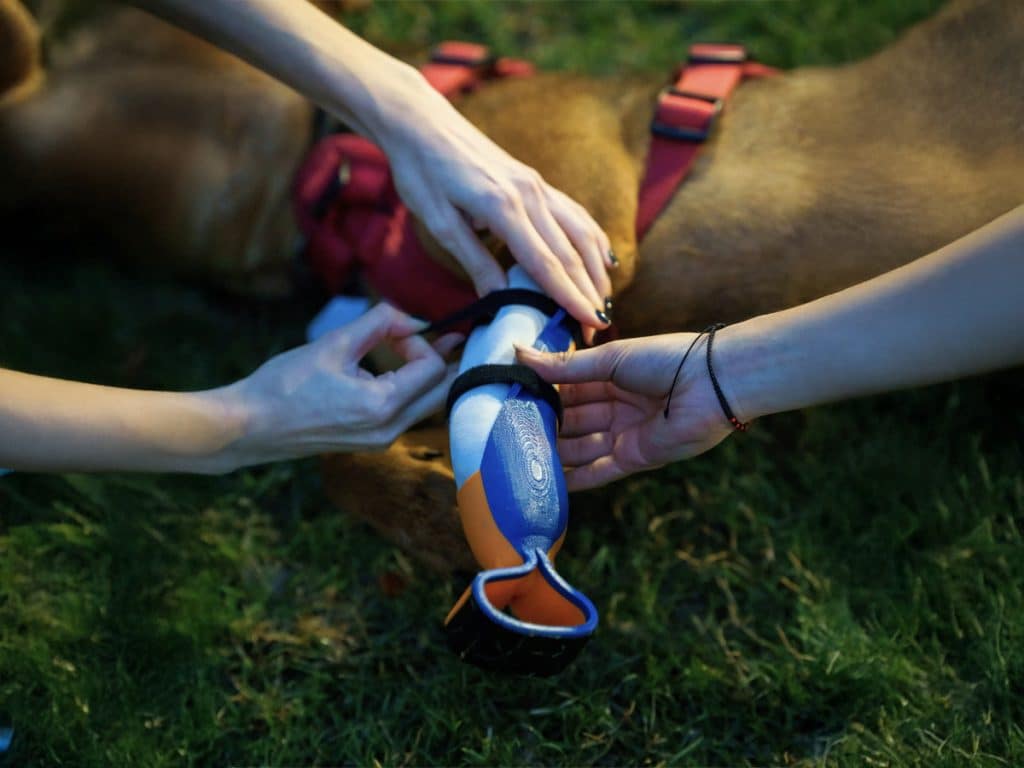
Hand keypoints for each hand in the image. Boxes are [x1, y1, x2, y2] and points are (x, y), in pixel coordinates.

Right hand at [220, 303, 461, 467]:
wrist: (249, 426)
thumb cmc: (284, 385)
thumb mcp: (334, 344)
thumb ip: (379, 324)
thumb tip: (411, 318)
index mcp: (382, 406)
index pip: (432, 370)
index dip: (423, 343)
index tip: (396, 330)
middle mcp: (389, 430)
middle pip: (441, 393)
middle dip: (443, 361)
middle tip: (447, 336)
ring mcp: (381, 442)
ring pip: (426, 406)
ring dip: (428, 377)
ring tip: (422, 348)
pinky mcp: (371, 443)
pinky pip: (406, 415)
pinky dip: (411, 391)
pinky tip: (399, 371)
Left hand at [369, 68, 613, 337]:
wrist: (421, 121)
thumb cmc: (421, 170)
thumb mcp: (438, 222)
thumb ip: (473, 261)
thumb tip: (499, 301)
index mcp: (503, 207)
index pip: (546, 263)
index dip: (570, 297)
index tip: (588, 324)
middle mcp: (530, 194)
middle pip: (571, 253)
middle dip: (588, 294)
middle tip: (598, 330)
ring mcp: (538, 185)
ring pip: (581, 233)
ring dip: (597, 271)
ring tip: (605, 303)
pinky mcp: (536, 181)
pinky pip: (575, 214)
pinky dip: (593, 240)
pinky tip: (602, 259)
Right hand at [516, 333, 736, 489]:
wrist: (713, 384)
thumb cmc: (666, 359)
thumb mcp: (610, 358)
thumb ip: (565, 366)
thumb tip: (518, 353)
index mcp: (610, 377)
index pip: (566, 389)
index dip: (541, 394)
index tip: (508, 399)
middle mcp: (615, 407)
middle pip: (571, 421)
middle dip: (543, 426)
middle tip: (505, 433)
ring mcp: (623, 434)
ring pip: (579, 447)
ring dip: (553, 453)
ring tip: (518, 458)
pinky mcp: (634, 458)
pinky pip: (598, 471)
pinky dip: (575, 478)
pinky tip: (549, 482)